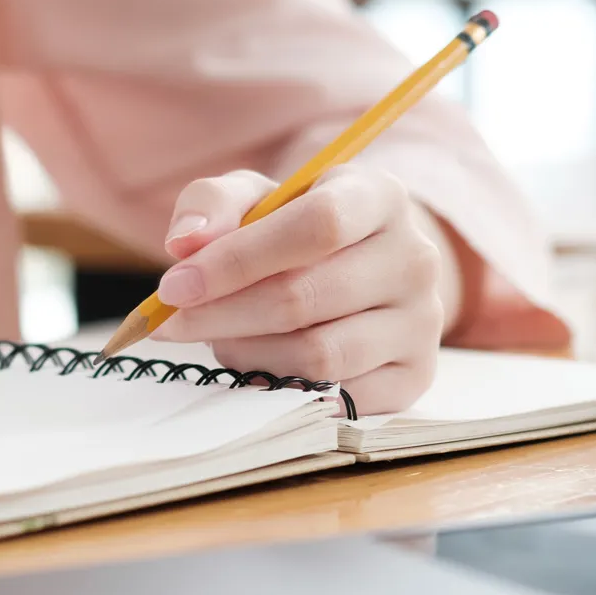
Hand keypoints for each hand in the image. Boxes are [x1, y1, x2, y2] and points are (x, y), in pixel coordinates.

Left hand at [150, 167, 456, 413]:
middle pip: (306, 298)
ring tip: (223, 339)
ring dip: (249, 354)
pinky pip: (337, 397)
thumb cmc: (296, 229)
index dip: (239, 259)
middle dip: (223, 315)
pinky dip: (283, 388)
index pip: (318, 226)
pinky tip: (259, 365)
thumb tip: (185, 243)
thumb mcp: (256, 198)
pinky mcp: (416, 375)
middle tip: (173, 324)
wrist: (362, 269)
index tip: (176, 285)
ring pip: (319, 356)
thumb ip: (213, 205)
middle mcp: (416, 259)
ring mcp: (422, 322)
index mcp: (380, 197)